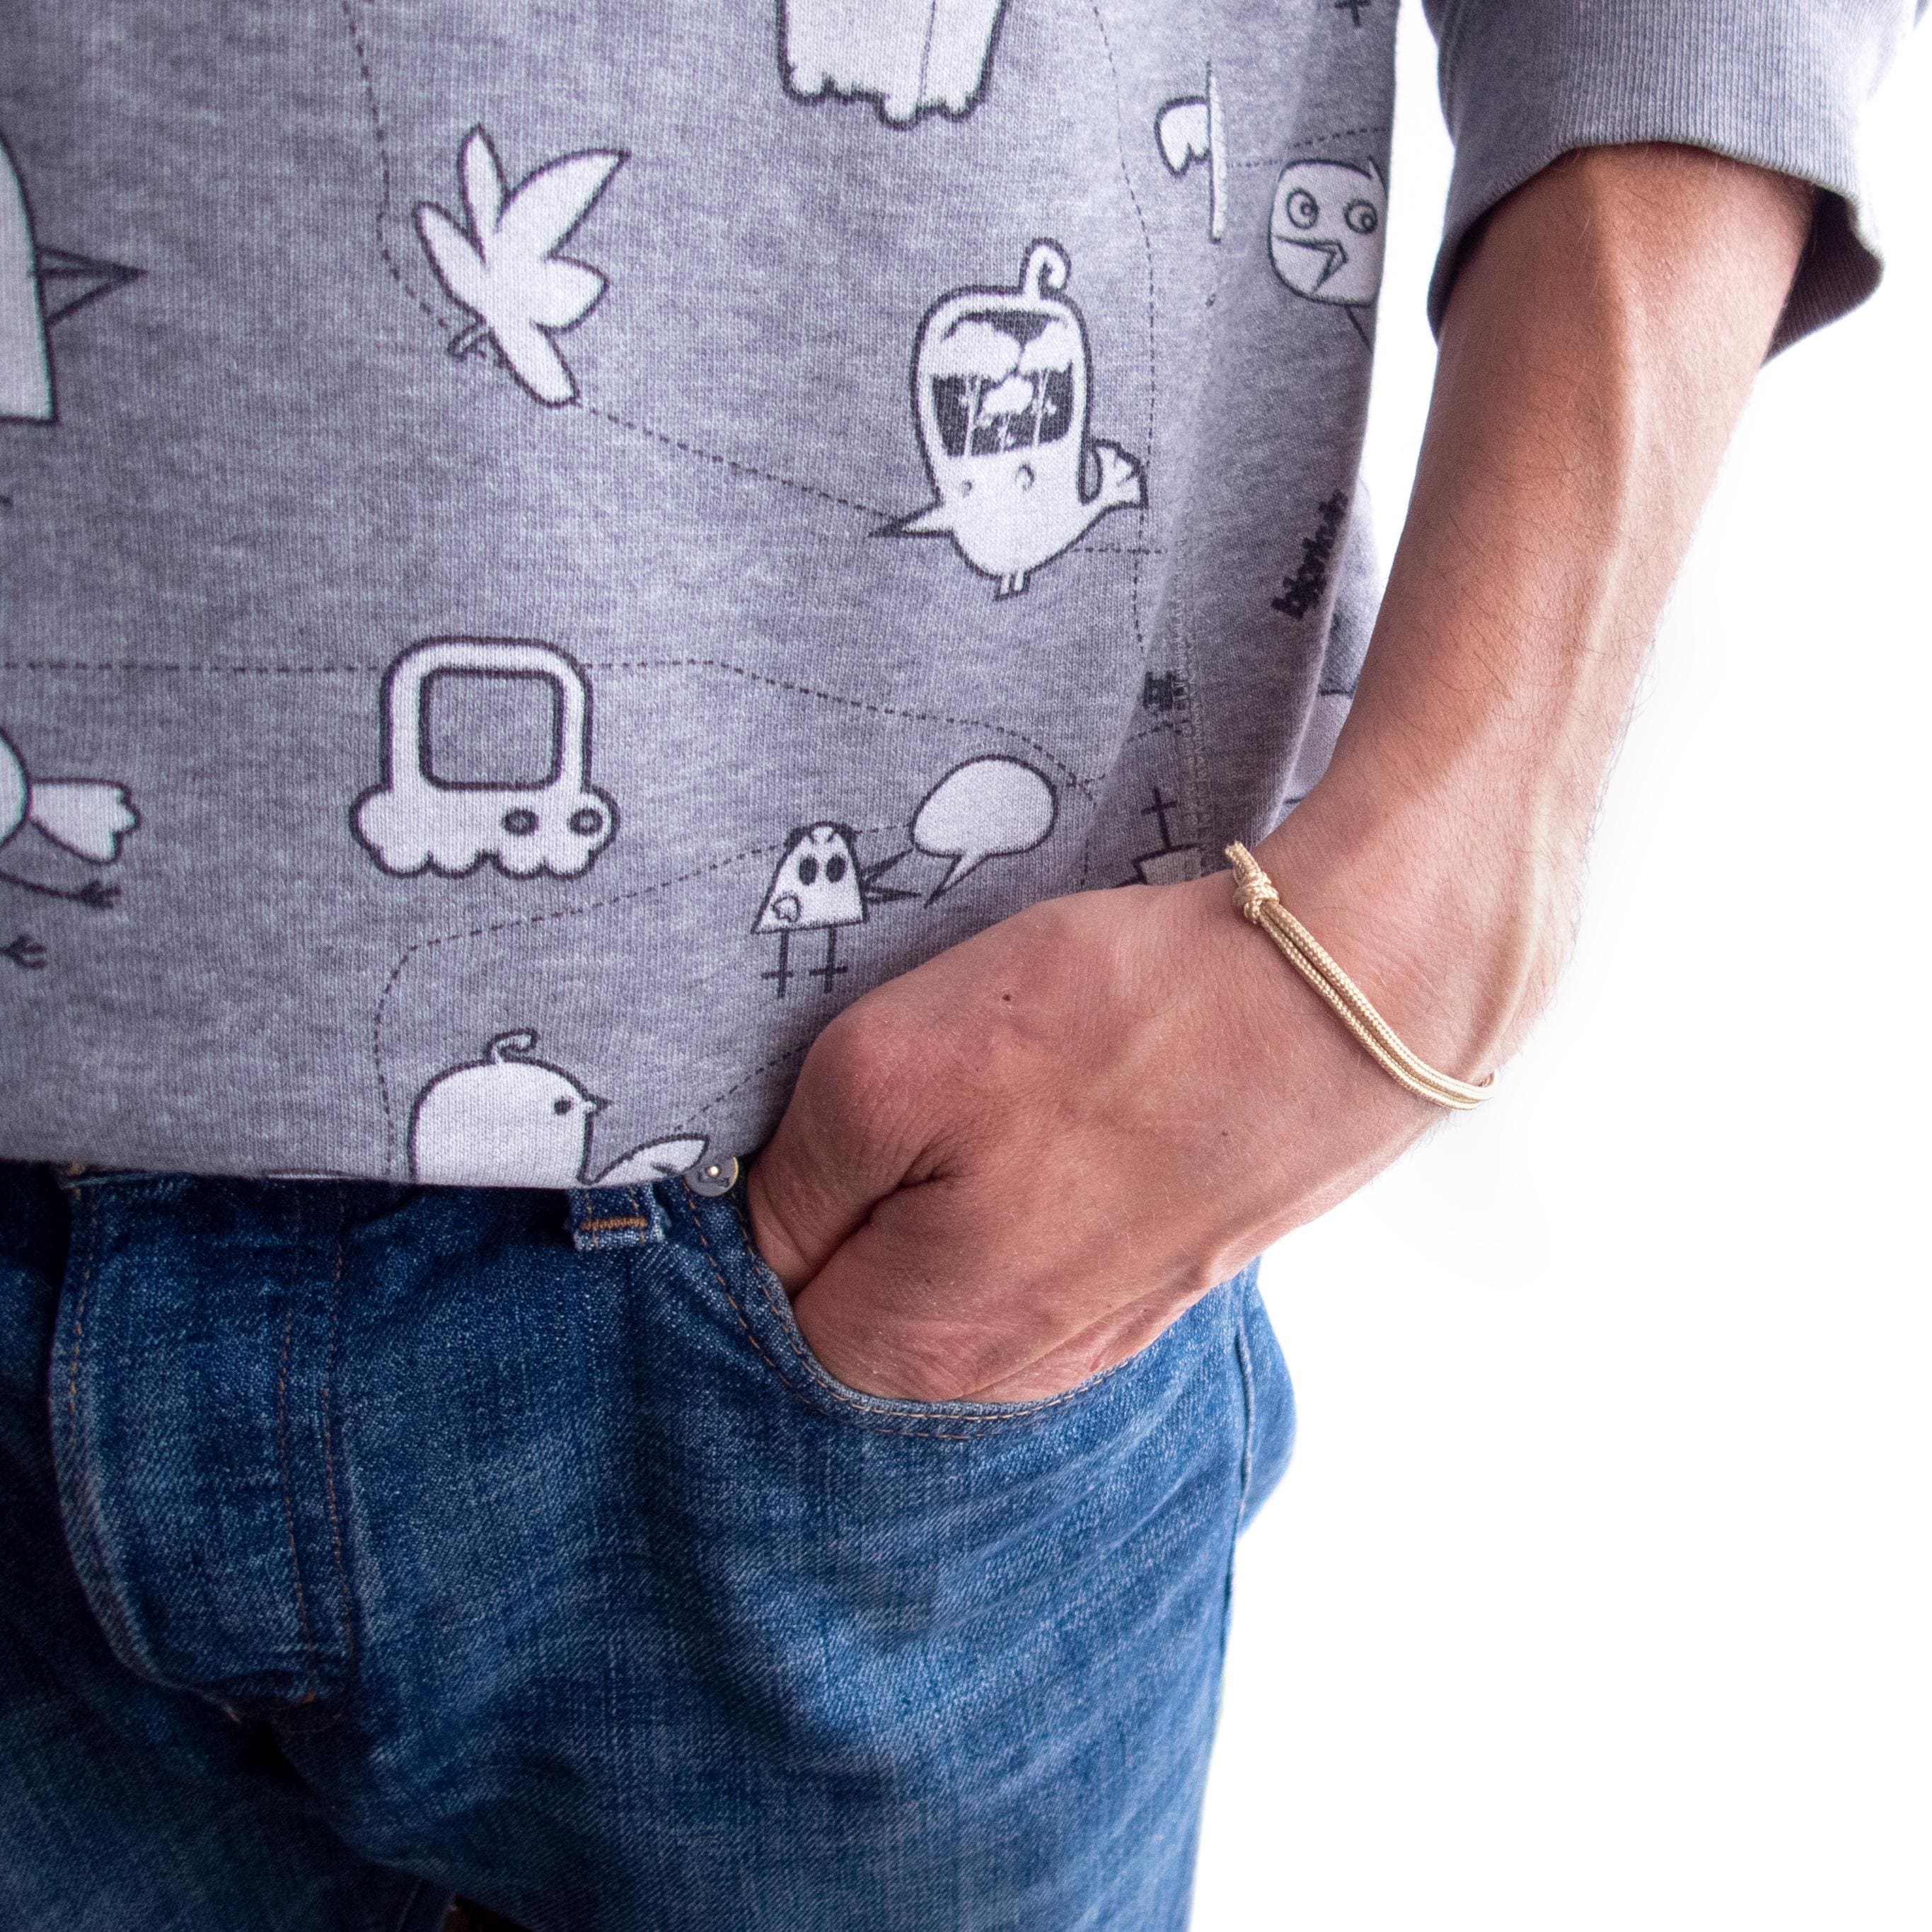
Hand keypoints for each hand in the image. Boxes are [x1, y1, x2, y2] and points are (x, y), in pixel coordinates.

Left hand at [744, 785, 1547, 1402]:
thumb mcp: (883, 1071)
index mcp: (917, 1347)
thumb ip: (790, 1181)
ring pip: (945, 1280)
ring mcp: (1089, 1336)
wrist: (1334, 1006)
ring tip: (978, 1096)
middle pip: (856, 1307)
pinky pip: (1032, 1258)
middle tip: (888, 1097)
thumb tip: (748, 1237)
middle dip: (843, 1211)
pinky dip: (1014, 1195)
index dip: (755, 1207)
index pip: (763, 1313)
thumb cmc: (1112, 1024)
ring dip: (932, 1199)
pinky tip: (1046, 1122)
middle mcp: (1004, 1376)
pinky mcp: (1151, 1281)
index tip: (787, 1125)